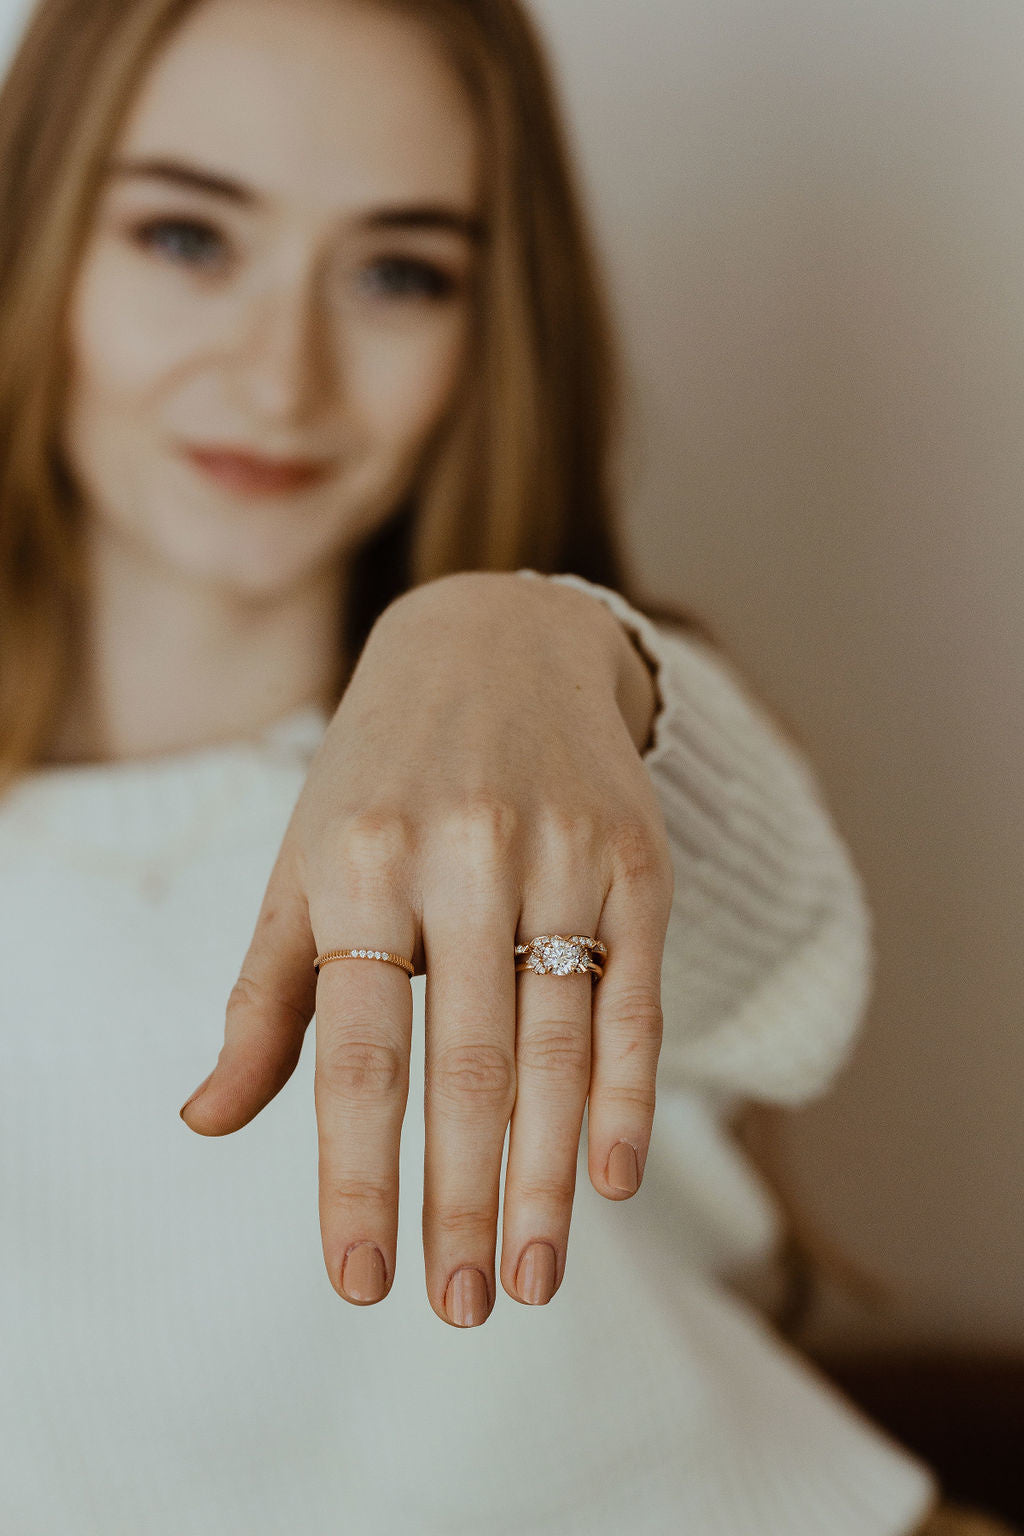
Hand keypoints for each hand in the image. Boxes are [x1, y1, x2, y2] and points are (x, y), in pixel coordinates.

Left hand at [179, 571, 673, 1325]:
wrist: (500, 644)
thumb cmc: (379, 776)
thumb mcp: (305, 865)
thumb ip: (266, 998)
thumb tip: (204, 1123)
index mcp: (359, 862)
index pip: (355, 1050)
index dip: (356, 1173)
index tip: (362, 1280)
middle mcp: (462, 855)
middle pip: (467, 1062)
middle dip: (461, 1197)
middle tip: (458, 1307)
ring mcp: (560, 854)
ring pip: (559, 1044)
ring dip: (547, 1174)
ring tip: (530, 1275)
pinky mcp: (635, 859)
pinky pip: (635, 995)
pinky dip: (627, 1092)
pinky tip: (614, 1177)